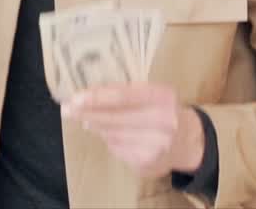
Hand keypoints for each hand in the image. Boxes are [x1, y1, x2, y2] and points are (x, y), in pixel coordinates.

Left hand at [62, 83, 205, 178]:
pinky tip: (108, 134)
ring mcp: (156, 144)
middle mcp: (163, 121)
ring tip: (86, 120)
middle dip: (88, 113)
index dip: (97, 97)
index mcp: (163, 96)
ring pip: (113, 134)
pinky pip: (117, 149)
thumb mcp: (150, 94)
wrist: (187, 140)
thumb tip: (86, 95)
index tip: (76, 97)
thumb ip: (124, 93)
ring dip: (95, 126)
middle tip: (68, 109)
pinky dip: (108, 140)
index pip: (123, 95)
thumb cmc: (161, 110)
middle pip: (115, 117)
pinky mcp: (147, 162)